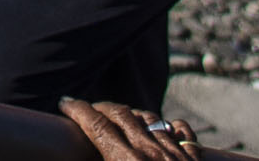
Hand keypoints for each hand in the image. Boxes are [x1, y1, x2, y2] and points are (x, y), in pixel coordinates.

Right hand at [62, 100, 206, 160]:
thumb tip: (96, 158)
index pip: (98, 125)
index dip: (78, 110)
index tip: (65, 104)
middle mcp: (152, 153)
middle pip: (121, 114)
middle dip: (100, 106)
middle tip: (86, 108)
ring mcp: (176, 154)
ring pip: (150, 119)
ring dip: (131, 114)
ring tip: (119, 117)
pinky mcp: (194, 160)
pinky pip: (181, 131)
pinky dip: (169, 126)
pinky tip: (162, 128)